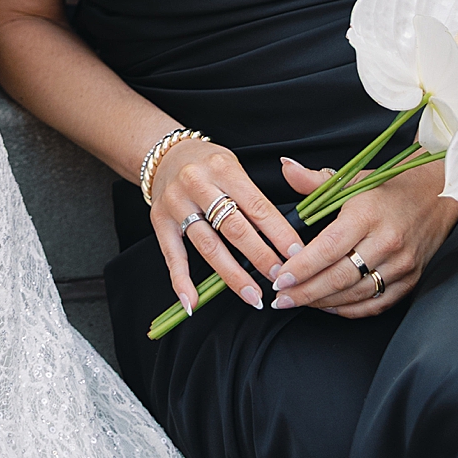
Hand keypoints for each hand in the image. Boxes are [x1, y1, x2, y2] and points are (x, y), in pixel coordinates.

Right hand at [150, 138, 299, 315]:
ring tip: (254, 297)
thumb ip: (255, 196)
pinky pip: (172, 255)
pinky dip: (181, 281)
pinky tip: (193, 303)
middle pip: (233, 227)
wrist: (165, 154)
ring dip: (233, 275)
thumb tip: (285, 238)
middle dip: (261, 257)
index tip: (297, 256)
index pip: (257, 206)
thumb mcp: (234, 166)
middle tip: (281, 279)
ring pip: (208, 245)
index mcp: (223, 168)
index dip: (279, 234)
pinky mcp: (160, 220)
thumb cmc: (208, 163)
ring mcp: (176, 203)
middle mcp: (197, 183)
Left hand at [269, 154, 457, 316]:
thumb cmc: (387, 189)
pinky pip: (376, 304)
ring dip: (324, 302)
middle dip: (306, 291)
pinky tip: (328, 306)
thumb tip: (285, 167)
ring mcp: (401, 265)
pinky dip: (349, 309)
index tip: (280, 277)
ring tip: (298, 302)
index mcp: (367, 215)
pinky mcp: (410, 281)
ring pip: (356, 294)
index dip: (302, 266)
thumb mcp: (352, 178)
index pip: (329, 247)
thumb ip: (315, 180)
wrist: (435, 197)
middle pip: (340, 277)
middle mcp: (386, 243)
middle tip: (281, 297)